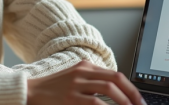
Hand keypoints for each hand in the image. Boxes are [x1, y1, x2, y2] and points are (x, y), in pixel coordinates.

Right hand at [26, 60, 144, 104]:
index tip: (139, 101)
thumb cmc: (52, 90)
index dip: (132, 89)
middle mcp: (83, 72)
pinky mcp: (71, 98)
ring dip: (124, 102)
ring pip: (110, 89)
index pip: (117, 75)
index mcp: (85, 66)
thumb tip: (116, 95)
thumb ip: (92, 83)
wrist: (29, 92)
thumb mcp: (74, 80)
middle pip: (117, 79)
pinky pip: (96, 103)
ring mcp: (77, 84)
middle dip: (133, 95)